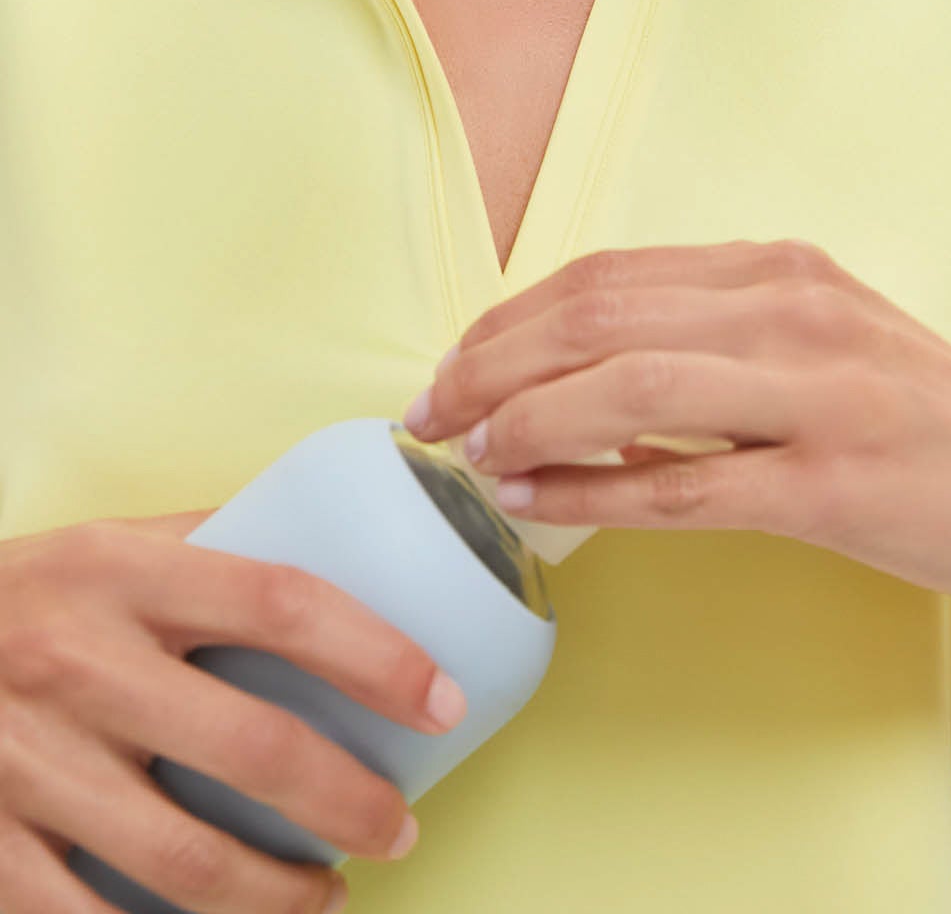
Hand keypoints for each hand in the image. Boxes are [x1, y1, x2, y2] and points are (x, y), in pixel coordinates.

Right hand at [0, 506, 466, 912]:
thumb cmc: (23, 595)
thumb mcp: (106, 544)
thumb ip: (210, 544)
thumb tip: (346, 538)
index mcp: (120, 570)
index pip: (282, 602)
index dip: (377, 654)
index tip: (442, 701)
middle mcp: (75, 663)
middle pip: (251, 750)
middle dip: (349, 804)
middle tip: (398, 827)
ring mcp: (24, 765)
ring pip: (185, 863)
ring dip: (280, 899)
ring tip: (325, 897)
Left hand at [402, 238, 950, 607]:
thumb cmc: (928, 418)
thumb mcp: (823, 338)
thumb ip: (718, 335)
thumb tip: (584, 367)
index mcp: (778, 269)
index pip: (606, 274)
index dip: (509, 319)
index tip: (451, 366)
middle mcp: (790, 309)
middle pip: (597, 316)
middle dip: (491, 364)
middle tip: (426, 416)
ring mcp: (815, 393)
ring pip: (628, 387)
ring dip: (525, 422)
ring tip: (464, 456)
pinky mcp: (834, 482)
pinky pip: (686, 486)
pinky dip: (594, 494)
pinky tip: (535, 505)